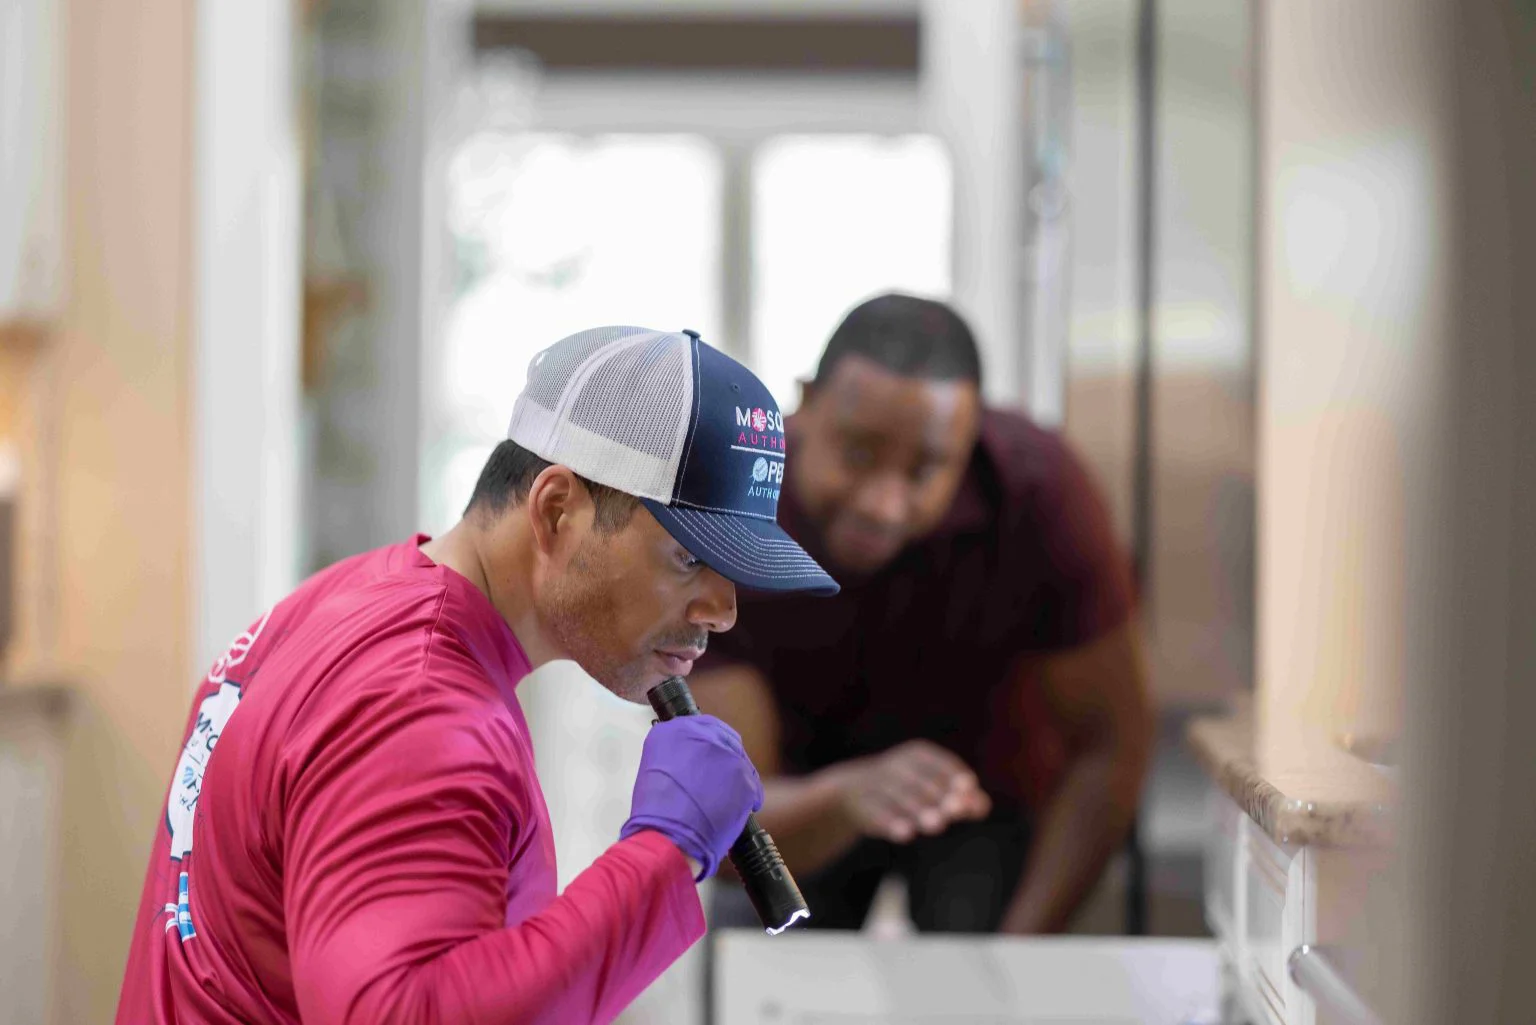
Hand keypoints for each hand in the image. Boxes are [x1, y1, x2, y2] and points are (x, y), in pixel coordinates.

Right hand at [619, 715, 763, 880]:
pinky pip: (752, 788)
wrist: (668, 838)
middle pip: (727, 740)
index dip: (712, 743)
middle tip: (719, 781)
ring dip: (734, 781)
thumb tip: (694, 761)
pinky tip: (732, 812)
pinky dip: (746, 801)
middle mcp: (704, 735)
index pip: (705, 725)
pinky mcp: (745, 778)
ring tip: (720, 802)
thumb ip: (678, 755)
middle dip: (726, 760)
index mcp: (676, 729)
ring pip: (741, 765)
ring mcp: (727, 756)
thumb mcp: (657, 768)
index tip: (712, 755)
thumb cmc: (656, 813)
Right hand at [830, 740, 991, 843]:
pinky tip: (906, 834)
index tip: (970, 787)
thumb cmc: (909, 790)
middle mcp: (898, 765)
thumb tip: (982, 806)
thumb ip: (960, 796)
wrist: (853, 792)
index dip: (955, 776)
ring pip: (903, 799)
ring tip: (937, 824)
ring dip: (920, 811)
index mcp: (918, 755)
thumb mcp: (933, 786)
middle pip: (924, 783)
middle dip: (941, 797)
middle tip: (956, 810)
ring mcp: (878, 785)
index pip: (941, 764)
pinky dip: (893, 824)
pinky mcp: (864, 807)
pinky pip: (880, 814)